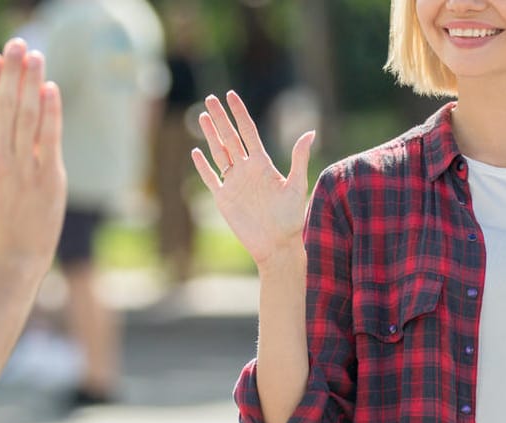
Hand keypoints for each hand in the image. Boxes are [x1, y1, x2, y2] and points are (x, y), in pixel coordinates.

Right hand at [0, 39, 66, 269]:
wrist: (9, 262)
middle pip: (5, 105)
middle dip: (12, 71)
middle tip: (18, 44)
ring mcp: (23, 170)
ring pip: (28, 116)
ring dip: (33, 82)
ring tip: (37, 57)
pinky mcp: (48, 179)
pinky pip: (49, 138)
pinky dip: (51, 112)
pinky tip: (51, 89)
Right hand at [191, 91, 315, 266]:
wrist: (277, 244)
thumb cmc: (292, 218)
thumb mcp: (297, 186)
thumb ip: (299, 159)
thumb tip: (310, 132)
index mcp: (262, 163)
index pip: (248, 131)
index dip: (239, 113)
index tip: (231, 95)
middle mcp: (246, 169)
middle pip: (230, 137)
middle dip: (220, 117)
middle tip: (211, 97)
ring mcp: (233, 183)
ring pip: (218, 153)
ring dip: (210, 135)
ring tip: (202, 115)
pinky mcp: (224, 199)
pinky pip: (210, 178)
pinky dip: (202, 166)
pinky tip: (195, 152)